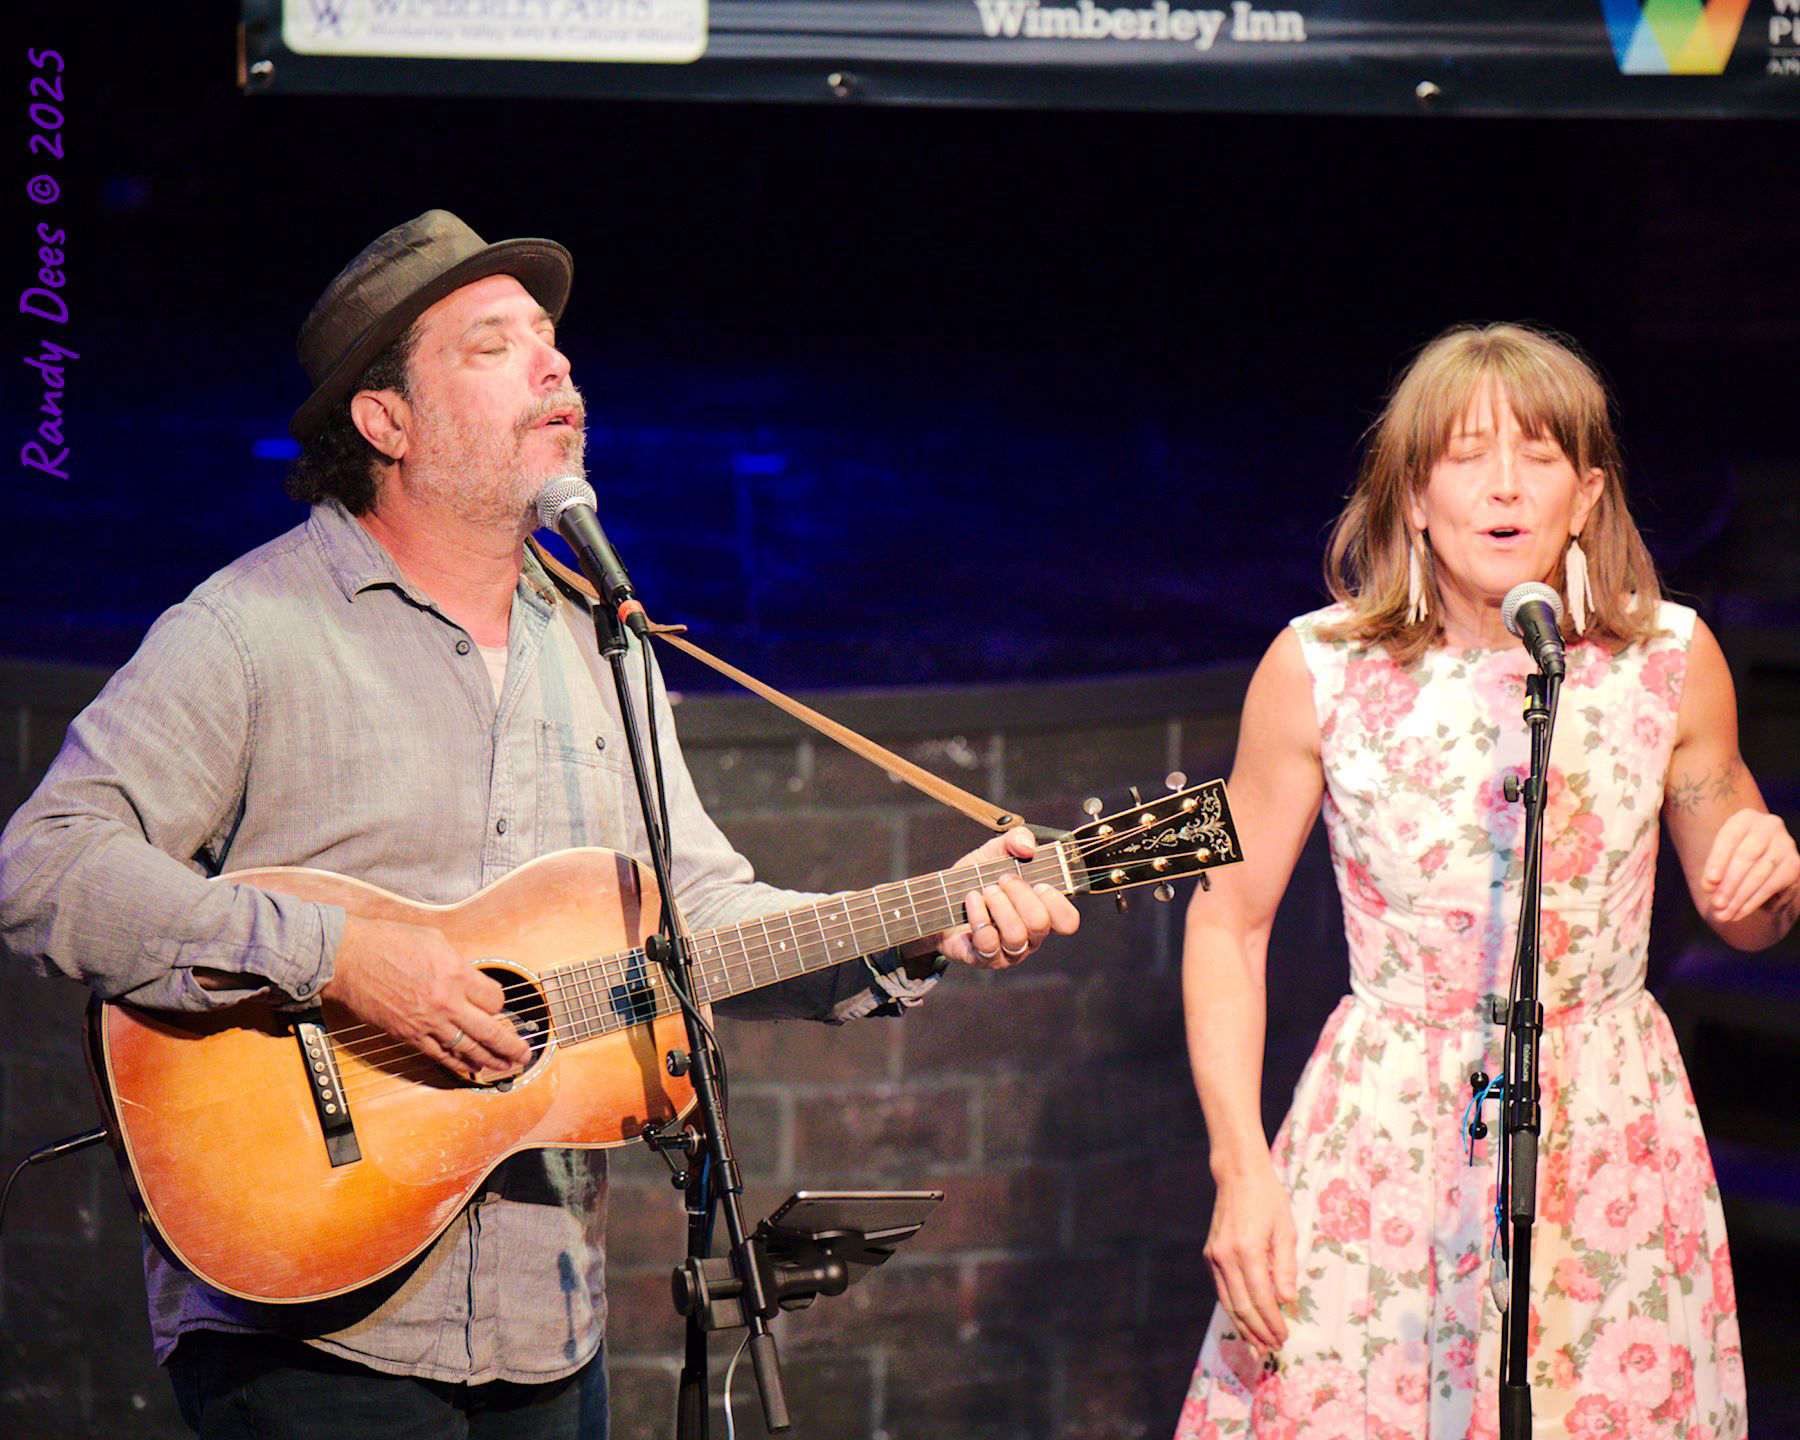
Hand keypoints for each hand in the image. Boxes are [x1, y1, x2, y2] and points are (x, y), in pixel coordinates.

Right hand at [322, 915, 530, 1079]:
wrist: (348, 958)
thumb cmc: (388, 942)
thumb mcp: (435, 940)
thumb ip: (457, 963)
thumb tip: (471, 979)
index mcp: (456, 974)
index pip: (494, 999)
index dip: (499, 1003)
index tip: (497, 1004)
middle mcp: (446, 1002)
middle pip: (489, 1031)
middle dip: (511, 1045)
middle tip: (525, 1054)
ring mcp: (427, 1023)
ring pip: (467, 1049)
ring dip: (490, 1061)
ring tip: (506, 1067)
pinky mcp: (408, 1035)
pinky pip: (439, 1055)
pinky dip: (457, 1065)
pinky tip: (471, 1070)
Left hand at [932, 827, 1079, 968]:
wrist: (940, 899)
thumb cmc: (977, 878)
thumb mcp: (996, 851)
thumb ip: (1016, 839)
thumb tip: (1028, 847)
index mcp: (1043, 913)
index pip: (1068, 921)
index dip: (1056, 901)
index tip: (1037, 883)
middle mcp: (1030, 937)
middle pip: (1040, 923)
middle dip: (1019, 894)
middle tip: (1002, 880)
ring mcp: (1008, 952)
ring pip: (1016, 936)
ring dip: (998, 906)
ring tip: (985, 891)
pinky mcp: (984, 959)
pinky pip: (988, 943)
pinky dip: (978, 916)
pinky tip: (971, 902)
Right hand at [1204, 1161, 1297, 1350]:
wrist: (1238, 1174)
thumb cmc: (1268, 1199)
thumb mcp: (1286, 1230)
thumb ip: (1287, 1267)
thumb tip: (1287, 1301)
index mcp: (1247, 1251)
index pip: (1261, 1299)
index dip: (1273, 1322)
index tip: (1284, 1337)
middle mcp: (1226, 1257)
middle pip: (1242, 1307)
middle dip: (1258, 1332)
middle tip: (1273, 1349)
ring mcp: (1214, 1257)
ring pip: (1228, 1302)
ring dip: (1244, 1327)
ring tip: (1257, 1346)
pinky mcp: (1210, 1255)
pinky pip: (1221, 1290)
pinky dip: (1233, 1309)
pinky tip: (1244, 1321)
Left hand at [1702, 808, 1799, 924]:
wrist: (1763, 859)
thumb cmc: (1735, 855)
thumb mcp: (1722, 856)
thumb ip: (1715, 868)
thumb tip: (1711, 886)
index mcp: (1745, 818)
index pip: (1729, 838)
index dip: (1718, 861)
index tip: (1708, 884)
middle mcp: (1769, 826)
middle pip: (1746, 857)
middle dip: (1729, 884)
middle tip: (1716, 905)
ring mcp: (1785, 844)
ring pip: (1760, 874)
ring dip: (1740, 897)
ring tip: (1724, 914)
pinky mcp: (1795, 864)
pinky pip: (1771, 886)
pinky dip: (1753, 902)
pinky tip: (1739, 912)